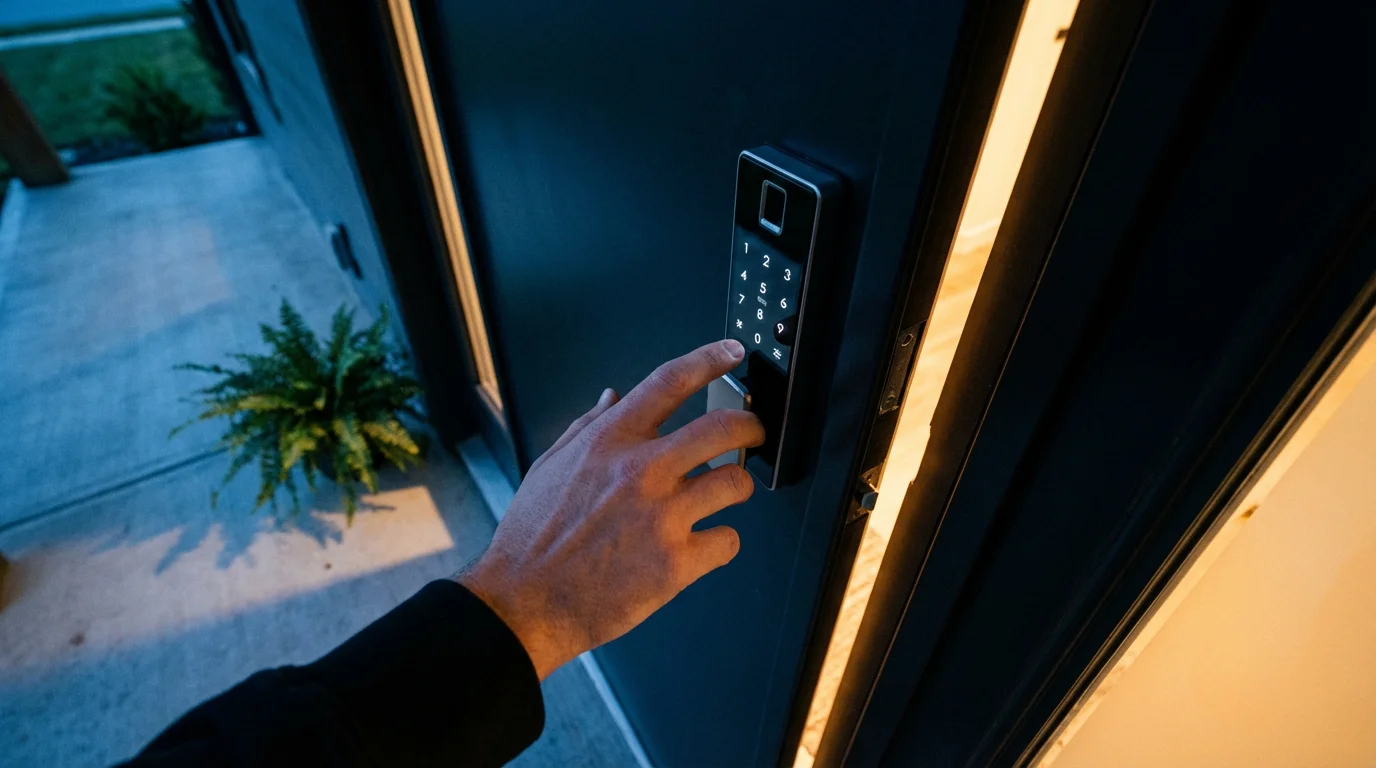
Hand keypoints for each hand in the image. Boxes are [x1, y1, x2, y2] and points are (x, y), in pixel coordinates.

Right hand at [457, 339, 764, 678]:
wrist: (523, 603)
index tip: (732, 352)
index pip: (669, 382)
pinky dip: (721, 543)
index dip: (709, 359)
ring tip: (722, 496)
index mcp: (608, 443)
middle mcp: (640, 472)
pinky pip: (729, 540)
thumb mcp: (550, 467)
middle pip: (724, 427)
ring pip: (736, 483)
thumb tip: (613, 396)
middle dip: (750, 426)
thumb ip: (587, 427)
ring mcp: (662, 518)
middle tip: (752, 433)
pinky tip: (703, 544)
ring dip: (736, 487)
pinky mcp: (676, 564)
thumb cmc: (532, 539)